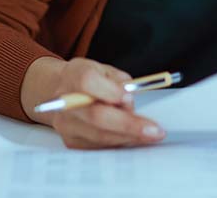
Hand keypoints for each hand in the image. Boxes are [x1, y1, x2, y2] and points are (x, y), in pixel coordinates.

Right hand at [21, 57, 165, 148]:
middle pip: (96, 116)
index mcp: (73, 76)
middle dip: (128, 125)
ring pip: (100, 136)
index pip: (87, 82)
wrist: (62, 91)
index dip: (110, 91)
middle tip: (154, 131)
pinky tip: (133, 138)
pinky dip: (119, 142)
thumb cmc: (88, 79)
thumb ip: (119, 82)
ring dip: (129, 137)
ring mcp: (66, 124)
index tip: (130, 97)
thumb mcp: (105, 70)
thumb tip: (129, 102)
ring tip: (149, 134)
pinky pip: (99, 146)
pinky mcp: (71, 141)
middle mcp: (65, 102)